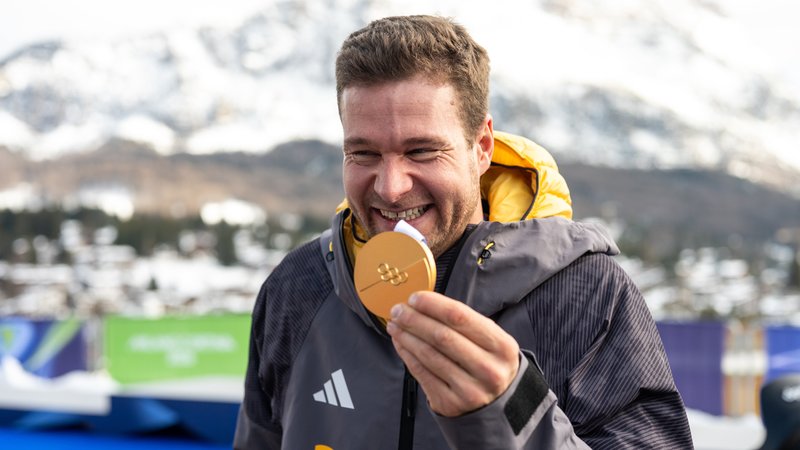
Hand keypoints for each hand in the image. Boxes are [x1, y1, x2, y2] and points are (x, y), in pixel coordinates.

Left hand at [385, 291, 519, 416]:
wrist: (495, 403)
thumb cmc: (487, 362)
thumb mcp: (489, 341)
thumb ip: (462, 322)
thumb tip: (422, 304)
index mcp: (501, 346)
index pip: (460, 317)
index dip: (433, 305)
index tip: (414, 298)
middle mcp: (488, 369)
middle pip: (442, 336)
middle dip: (414, 320)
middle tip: (397, 310)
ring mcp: (469, 389)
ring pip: (429, 355)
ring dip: (406, 336)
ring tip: (395, 324)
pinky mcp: (450, 403)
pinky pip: (421, 373)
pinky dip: (407, 354)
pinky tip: (400, 343)